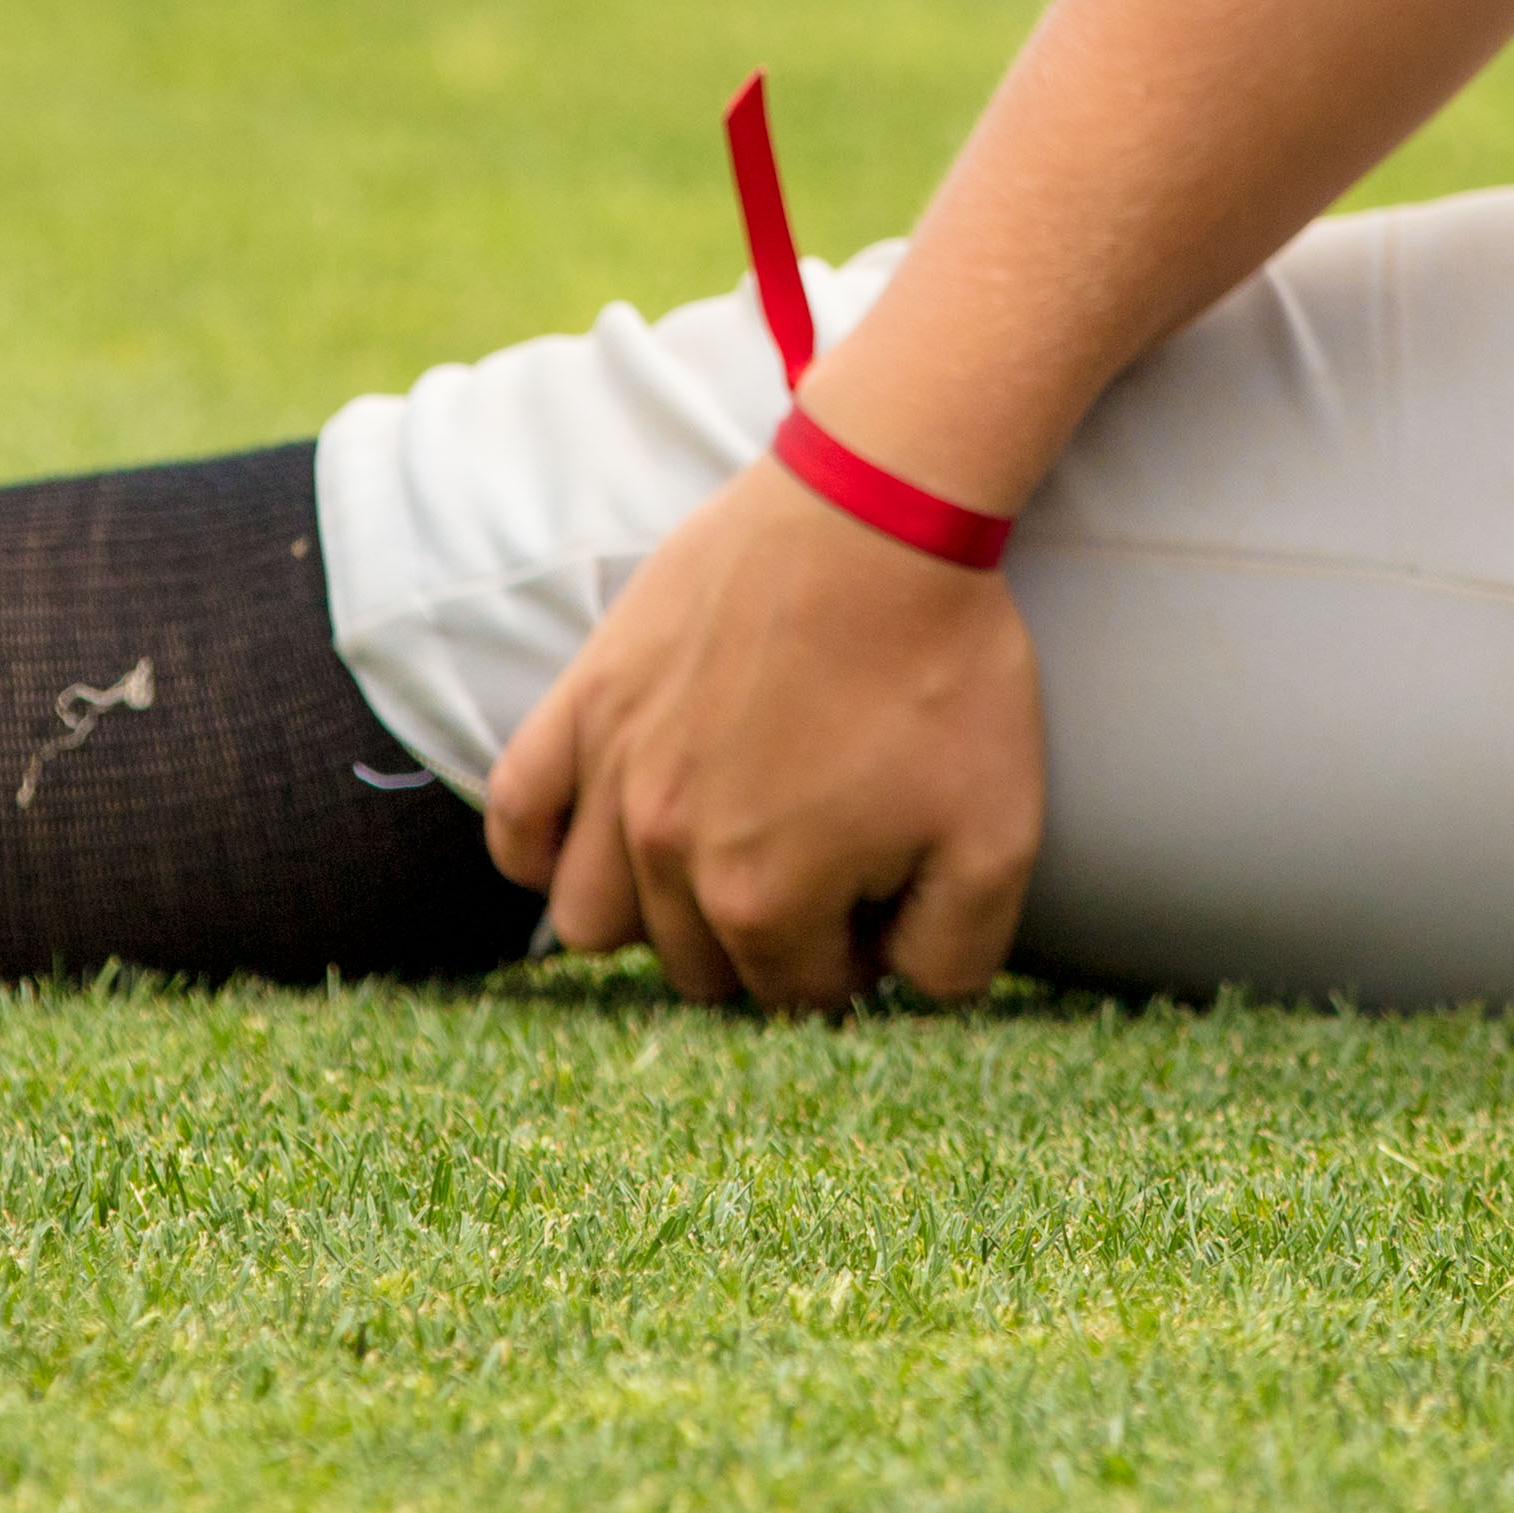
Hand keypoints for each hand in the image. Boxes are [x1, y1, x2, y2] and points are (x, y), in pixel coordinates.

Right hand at [480, 454, 1046, 1011]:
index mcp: (764, 903)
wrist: (881, 516)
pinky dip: (540, 847)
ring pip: (591, 919)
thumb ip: (952, 961)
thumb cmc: (943, 672)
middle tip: (823, 862)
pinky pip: (514, 814)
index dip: (856, 954)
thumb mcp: (999, 841)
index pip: (798, 995)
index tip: (889, 891)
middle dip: (765, 938)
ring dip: (655, 913)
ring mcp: (613, 775)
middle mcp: (667, 854)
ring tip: (722, 851)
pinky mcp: (586, 700)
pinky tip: (599, 834)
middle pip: (698, 967)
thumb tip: (901, 993)